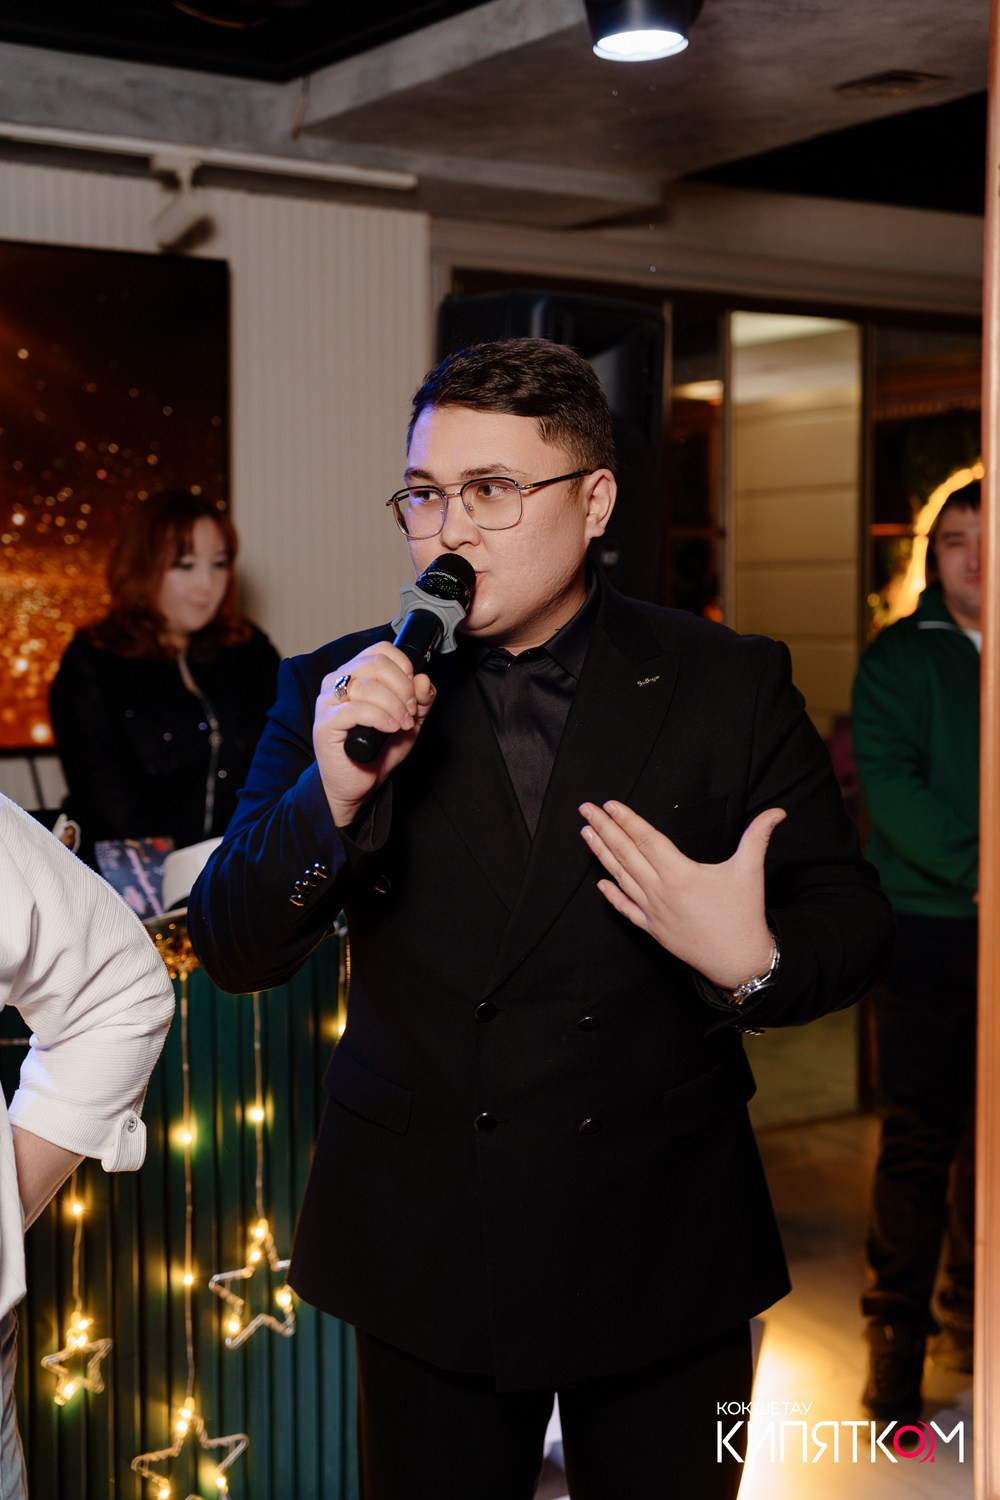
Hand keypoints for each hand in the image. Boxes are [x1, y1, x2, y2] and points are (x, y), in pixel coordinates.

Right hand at [313, 642, 435, 826]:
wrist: (357, 782)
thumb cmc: (378, 749)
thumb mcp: (409, 720)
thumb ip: (421, 700)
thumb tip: (424, 680)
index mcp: (356, 673)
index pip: (381, 650)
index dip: (404, 667)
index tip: (414, 690)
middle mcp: (338, 681)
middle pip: (376, 664)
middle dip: (402, 688)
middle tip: (410, 710)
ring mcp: (328, 701)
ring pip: (367, 686)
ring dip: (394, 705)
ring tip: (402, 723)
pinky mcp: (325, 723)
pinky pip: (356, 710)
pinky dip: (381, 718)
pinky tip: (390, 729)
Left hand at [579, 800, 785, 988]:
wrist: (738, 961)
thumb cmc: (744, 915)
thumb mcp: (751, 871)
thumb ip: (758, 837)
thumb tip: (777, 811)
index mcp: (680, 874)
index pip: (646, 839)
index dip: (626, 820)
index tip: (609, 804)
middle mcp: (661, 891)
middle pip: (626, 854)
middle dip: (604, 829)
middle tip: (586, 810)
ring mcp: (653, 912)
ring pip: (621, 878)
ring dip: (602, 855)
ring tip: (586, 834)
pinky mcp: (654, 929)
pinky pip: (626, 909)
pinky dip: (612, 895)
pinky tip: (600, 883)